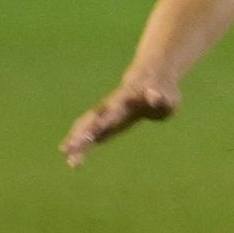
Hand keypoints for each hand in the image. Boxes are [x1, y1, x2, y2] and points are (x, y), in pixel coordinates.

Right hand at [61, 72, 178, 166]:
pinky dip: (78, 140)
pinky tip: (67, 154)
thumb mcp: (168, 96)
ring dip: (76, 137)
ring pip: (87, 124)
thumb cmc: (163, 92)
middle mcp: (113, 104)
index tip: (99, 128)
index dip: (108, 118)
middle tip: (71, 146)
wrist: (150, 78)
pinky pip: (87, 131)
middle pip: (96, 118)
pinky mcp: (103, 120)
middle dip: (84, 132)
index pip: (116, 110)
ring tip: (65, 152)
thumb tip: (153, 97)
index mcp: (129, 99)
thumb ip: (160, 97)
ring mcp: (106, 111)